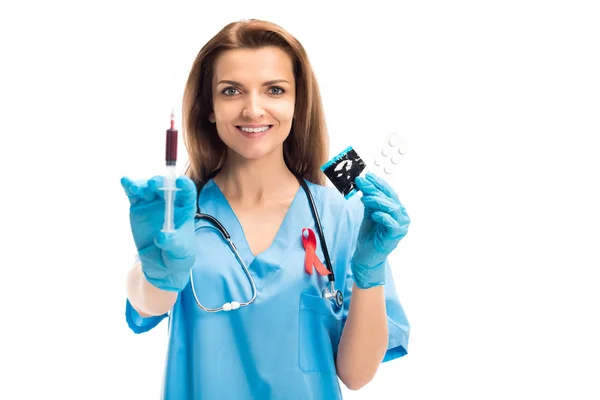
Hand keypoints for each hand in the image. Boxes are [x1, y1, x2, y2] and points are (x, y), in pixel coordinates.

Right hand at [121, 175, 196, 291]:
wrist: (161, 263)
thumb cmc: (177, 254)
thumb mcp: (179, 251)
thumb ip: (172, 242)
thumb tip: (161, 236)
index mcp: (185, 207)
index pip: (188, 192)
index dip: (185, 185)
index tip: (181, 182)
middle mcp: (170, 201)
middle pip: (166, 186)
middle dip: (160, 183)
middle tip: (153, 184)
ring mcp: (153, 202)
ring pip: (148, 188)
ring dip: (142, 185)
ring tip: (135, 188)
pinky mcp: (138, 206)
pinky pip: (133, 194)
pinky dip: (129, 186)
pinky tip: (125, 181)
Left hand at [351, 172, 409, 288]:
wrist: (366, 254)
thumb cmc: (369, 234)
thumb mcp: (369, 212)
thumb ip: (369, 200)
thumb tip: (364, 183)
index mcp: (396, 209)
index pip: (389, 192)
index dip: (379, 183)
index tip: (367, 175)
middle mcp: (402, 216)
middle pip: (390, 198)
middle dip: (375, 188)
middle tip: (362, 181)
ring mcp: (401, 226)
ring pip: (392, 208)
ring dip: (378, 201)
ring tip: (365, 198)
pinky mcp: (396, 236)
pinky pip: (391, 223)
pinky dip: (383, 216)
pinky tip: (374, 214)